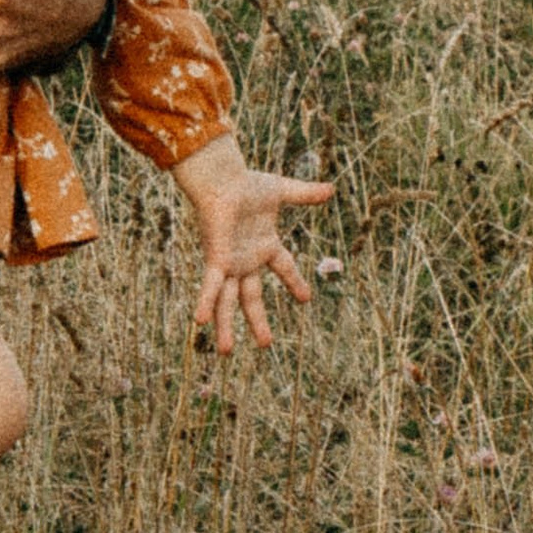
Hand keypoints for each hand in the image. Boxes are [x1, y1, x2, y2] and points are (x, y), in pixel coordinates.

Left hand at [176, 137, 338, 352]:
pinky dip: (207, 303)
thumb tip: (332, 189)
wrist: (223, 179)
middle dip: (258, 321)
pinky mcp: (217, 260)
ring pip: (228, 301)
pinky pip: (211, 287)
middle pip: (252, 297)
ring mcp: (230, 263)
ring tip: (226, 353)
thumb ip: (305, 194)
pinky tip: (201, 322)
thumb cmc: (247, 183)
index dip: (295, 282)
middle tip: (266, 344)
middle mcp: (246, 259)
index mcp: (263, 245)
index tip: (306, 298)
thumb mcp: (282, 191)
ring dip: (227, 326)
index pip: (284, 267)